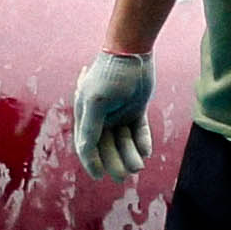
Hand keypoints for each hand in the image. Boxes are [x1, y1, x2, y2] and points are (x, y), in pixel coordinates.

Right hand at [70, 51, 154, 180]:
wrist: (133, 52)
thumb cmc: (111, 75)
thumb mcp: (97, 101)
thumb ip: (90, 126)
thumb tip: (84, 149)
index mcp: (86, 115)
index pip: (87, 145)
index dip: (92, 162)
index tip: (100, 177)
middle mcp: (102, 117)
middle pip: (107, 147)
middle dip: (115, 162)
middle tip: (126, 176)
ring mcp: (119, 114)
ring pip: (124, 141)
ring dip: (131, 154)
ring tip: (139, 165)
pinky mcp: (136, 109)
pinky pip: (138, 131)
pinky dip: (142, 141)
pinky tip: (146, 151)